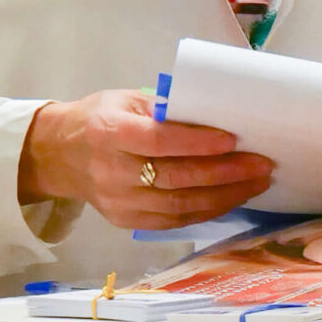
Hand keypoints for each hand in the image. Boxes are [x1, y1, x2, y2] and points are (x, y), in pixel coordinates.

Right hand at [17, 89, 275, 230]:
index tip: (233, 139)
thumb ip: (166, 109)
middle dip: (225, 173)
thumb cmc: (100, 119)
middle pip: (175, 178)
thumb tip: (216, 115)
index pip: (158, 141)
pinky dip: (207, 210)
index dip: (197, 143)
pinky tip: (232, 198)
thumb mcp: (127, 100)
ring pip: (180, 206)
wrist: (60, 155)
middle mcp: (111, 172)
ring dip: (225, 196)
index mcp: (109, 133)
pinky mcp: (126, 222)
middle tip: (261, 164)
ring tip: (257, 183)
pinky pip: (174, 221)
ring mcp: (118, 202)